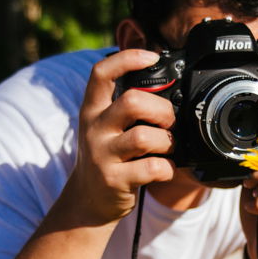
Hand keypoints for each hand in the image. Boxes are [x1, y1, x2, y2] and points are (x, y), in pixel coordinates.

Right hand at [63, 49, 175, 224]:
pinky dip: (168, 168)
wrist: (88, 201)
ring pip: (146, 137)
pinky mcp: (114, 180)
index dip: (127, 58)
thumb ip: (127, 107)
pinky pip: (153, 168)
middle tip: (168, 122)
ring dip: (168, 141)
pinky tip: (164, 169)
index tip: (152, 57)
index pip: (101, 73)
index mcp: (93, 109)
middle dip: (163, 110)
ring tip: (167, 148)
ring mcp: (102, 155)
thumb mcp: (107, 127)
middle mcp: (94, 129)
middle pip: (133, 102)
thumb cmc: (108, 157)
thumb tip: (168, 87)